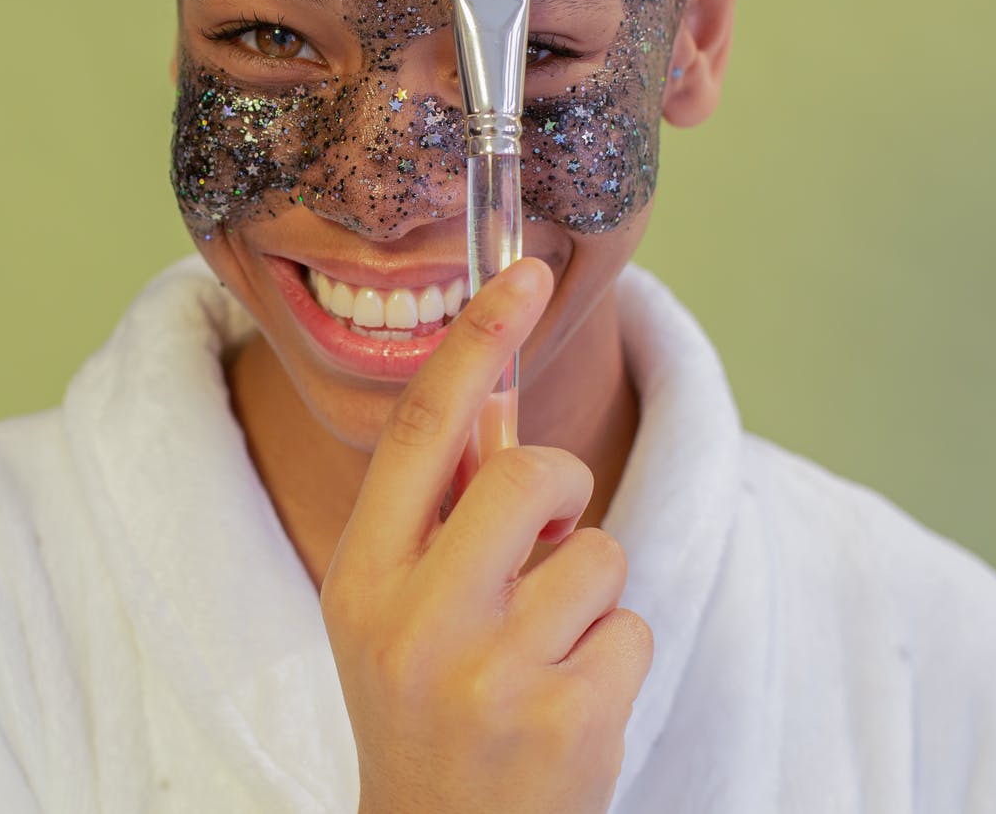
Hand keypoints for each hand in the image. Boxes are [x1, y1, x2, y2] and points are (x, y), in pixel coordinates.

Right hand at [320, 257, 652, 813]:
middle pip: (532, 475)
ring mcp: (491, 675)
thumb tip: (498, 402)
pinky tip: (569, 704)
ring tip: (547, 651)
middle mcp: (416, 621)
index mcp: (362, 577)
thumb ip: (434, 517)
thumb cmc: (424, 706)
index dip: (478, 339)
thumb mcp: (390, 612)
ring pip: (599, 556)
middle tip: (551, 537)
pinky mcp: (566, 723)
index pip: (424, 429)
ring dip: (591, 595)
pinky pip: (632, 630)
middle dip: (565, 490)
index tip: (525, 272)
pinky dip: (615, 658)